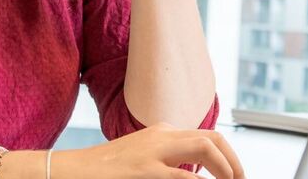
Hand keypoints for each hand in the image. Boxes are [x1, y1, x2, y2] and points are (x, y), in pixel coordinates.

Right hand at [56, 122, 246, 178]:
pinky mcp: (144, 170)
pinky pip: (183, 175)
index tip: (235, 175)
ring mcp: (153, 151)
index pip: (206, 137)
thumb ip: (168, 163)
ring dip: (226, 167)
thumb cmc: (107, 169)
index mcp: (162, 133)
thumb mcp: (142, 160)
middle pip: (212, 138)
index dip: (227, 156)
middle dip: (234, 160)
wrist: (73, 170)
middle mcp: (161, 136)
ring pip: (205, 147)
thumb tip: (192, 175)